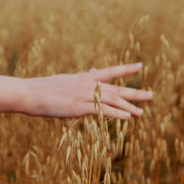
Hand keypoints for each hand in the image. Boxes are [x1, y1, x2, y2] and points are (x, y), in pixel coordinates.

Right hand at [24, 63, 152, 118]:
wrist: (32, 93)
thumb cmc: (47, 87)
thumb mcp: (67, 79)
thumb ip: (82, 77)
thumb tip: (92, 71)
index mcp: (85, 77)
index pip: (110, 71)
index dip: (126, 69)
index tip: (140, 66)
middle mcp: (88, 84)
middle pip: (116, 88)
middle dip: (134, 92)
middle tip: (151, 95)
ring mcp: (84, 96)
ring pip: (112, 100)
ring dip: (129, 106)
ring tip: (142, 112)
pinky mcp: (79, 108)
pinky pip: (102, 110)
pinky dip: (116, 113)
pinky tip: (127, 117)